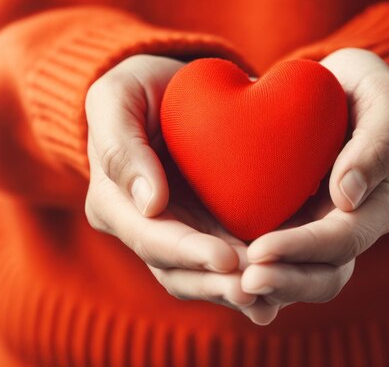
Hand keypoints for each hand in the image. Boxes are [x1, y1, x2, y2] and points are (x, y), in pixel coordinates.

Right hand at [84, 55, 268, 316]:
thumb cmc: (137, 88)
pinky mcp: (202, 231)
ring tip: (270, 300)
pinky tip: (274, 298)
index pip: (148, 235)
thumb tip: (149, 203)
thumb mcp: (115, 98)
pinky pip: (221, 265)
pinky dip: (244, 281)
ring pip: (199, 277)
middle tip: (255, 289)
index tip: (225, 259)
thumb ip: (120, 145)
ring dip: (232, 291)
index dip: (187, 251)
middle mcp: (141, 227)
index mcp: (114, 201)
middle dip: (215, 282)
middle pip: (176, 268)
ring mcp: (173, 233)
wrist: (167, 92)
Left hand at [241, 48, 388, 319]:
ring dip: (272, 286)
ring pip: (304, 279)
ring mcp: (326, 230)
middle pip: (327, 273)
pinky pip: (282, 263)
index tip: (261, 249)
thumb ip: (379, 141)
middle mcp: (357, 226)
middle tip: (242, 281)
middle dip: (286, 280)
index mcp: (384, 202)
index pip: (347, 239)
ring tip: (232, 286)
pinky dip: (260, 274)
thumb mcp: (382, 94)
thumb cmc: (358, 83)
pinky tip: (227, 278)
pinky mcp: (297, 227)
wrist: (323, 88)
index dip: (306, 249)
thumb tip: (348, 199)